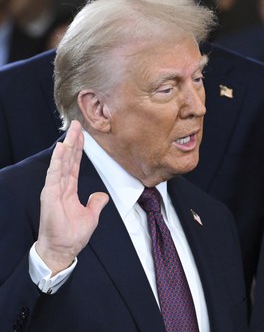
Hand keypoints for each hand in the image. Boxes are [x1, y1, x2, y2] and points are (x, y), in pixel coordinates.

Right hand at [36, 120, 108, 274]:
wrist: (62, 249)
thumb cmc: (72, 235)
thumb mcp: (91, 216)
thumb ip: (96, 203)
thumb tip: (101, 195)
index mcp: (69, 190)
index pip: (74, 165)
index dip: (78, 150)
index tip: (81, 135)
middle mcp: (60, 186)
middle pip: (68, 159)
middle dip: (73, 141)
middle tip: (77, 124)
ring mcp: (54, 189)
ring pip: (62, 162)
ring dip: (67, 146)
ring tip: (71, 130)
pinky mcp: (51, 195)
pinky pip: (55, 174)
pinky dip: (58, 160)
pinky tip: (61, 148)